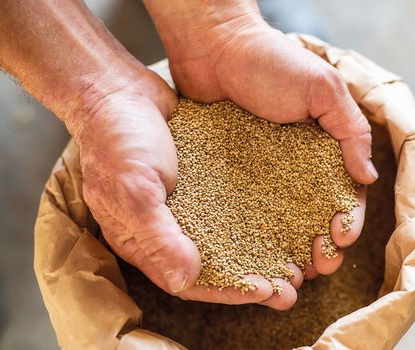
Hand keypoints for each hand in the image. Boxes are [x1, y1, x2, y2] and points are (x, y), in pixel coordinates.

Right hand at [72, 70, 282, 307]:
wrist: (119, 90)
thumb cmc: (117, 138)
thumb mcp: (133, 188)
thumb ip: (157, 236)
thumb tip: (185, 280)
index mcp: (144, 242)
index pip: (190, 282)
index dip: (229, 291)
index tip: (267, 292)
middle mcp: (168, 229)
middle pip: (216, 267)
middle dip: (253, 279)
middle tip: (292, 288)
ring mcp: (187, 206)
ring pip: (229, 240)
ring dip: (261, 253)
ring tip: (297, 261)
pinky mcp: (203, 183)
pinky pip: (233, 207)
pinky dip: (256, 217)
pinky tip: (285, 216)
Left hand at [144, 0, 375, 308]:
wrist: (213, 45)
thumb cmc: (271, 61)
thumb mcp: (322, 88)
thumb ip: (350, 130)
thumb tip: (368, 177)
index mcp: (326, 148)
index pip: (346, 193)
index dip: (349, 220)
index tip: (341, 238)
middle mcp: (298, 166)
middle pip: (317, 216)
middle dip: (324, 245)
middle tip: (319, 266)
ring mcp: (266, 174)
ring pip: (284, 222)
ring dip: (292, 250)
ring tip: (292, 273)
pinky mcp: (234, 176)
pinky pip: (247, 212)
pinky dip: (254, 237)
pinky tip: (254, 257)